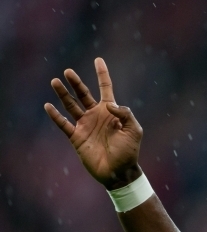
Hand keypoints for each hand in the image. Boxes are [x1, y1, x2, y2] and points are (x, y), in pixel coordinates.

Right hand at [44, 58, 142, 189]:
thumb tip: (108, 104)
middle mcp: (96, 115)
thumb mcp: (134, 130)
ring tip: (55, 81)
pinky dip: (56, 116)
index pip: (105, 88)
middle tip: (68, 71)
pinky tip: (48, 106)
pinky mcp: (76, 137)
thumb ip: (125, 114)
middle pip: (83, 94)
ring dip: (63, 94)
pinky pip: (63, 124)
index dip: (102, 74)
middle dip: (76, 82)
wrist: (118, 171)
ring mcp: (85, 125)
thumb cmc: (129, 151)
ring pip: (71, 106)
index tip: (98, 60)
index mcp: (111, 111)